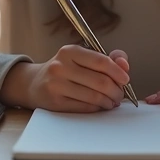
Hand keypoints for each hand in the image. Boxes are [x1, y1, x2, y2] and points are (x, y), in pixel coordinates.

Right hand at [0, 45, 130, 112]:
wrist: (34, 83)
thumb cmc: (64, 70)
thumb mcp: (81, 57)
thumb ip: (106, 58)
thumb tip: (124, 64)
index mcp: (70, 51)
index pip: (101, 61)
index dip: (117, 72)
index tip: (125, 79)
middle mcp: (61, 66)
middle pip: (100, 81)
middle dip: (116, 90)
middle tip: (120, 94)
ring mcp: (56, 85)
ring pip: (94, 96)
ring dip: (108, 101)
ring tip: (112, 102)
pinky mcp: (55, 102)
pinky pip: (84, 107)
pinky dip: (97, 108)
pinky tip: (100, 106)